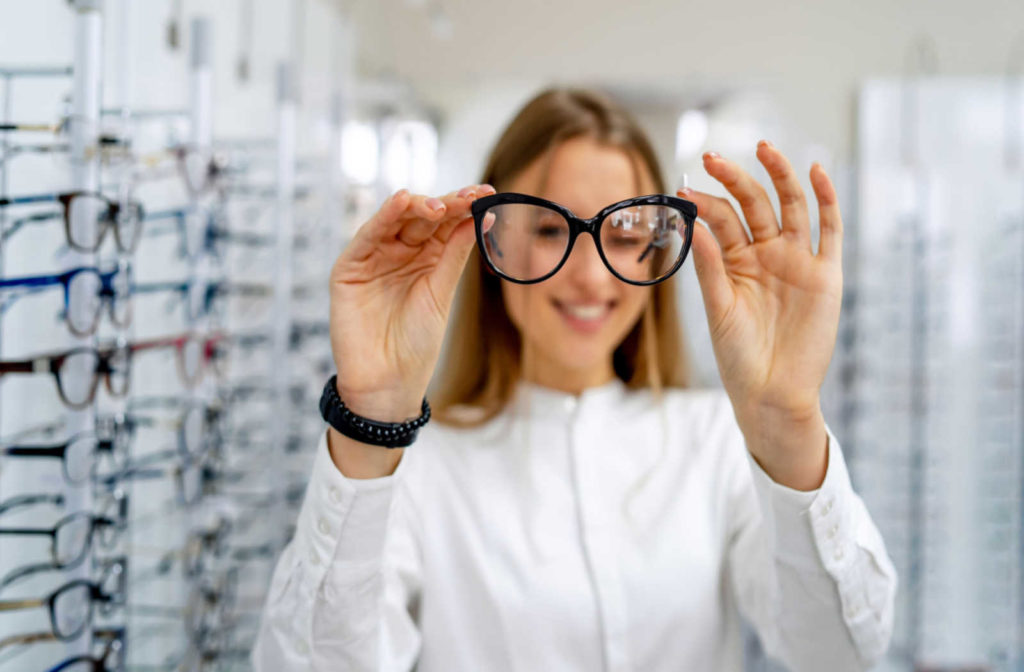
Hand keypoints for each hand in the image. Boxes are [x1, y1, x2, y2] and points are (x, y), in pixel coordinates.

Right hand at [329, 183, 494, 420]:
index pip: (445, 223)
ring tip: (442, 205)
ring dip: (418, 206)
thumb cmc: (416, 343)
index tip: (488, 195)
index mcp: (426, 258)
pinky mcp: (350, 267)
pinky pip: (368, 235)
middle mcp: (399, 252)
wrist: (388, 382)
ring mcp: (374, 257)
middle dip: (447, 204)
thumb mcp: (442, 293)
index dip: (465, 207)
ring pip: (396, 220)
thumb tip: (480, 217)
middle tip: (472, 197)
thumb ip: (454, 254)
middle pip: (423, 217)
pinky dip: (384, 216)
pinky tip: (402, 201)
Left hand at [679, 142, 841, 486]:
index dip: (705, 202)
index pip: (721, 219)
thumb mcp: (718, 308)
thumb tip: (692, 223)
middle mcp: (767, 254)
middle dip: (736, 178)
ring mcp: (798, 260)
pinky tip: (816, 172)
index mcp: (736, 261)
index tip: (683, 188)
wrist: (773, 393)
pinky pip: (830, 230)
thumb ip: (709, 265)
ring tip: (764, 149)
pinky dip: (826, 200)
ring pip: (791, 206)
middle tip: (712, 156)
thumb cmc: (738, 356)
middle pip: (754, 204)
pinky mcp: (826, 274)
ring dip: (780, 176)